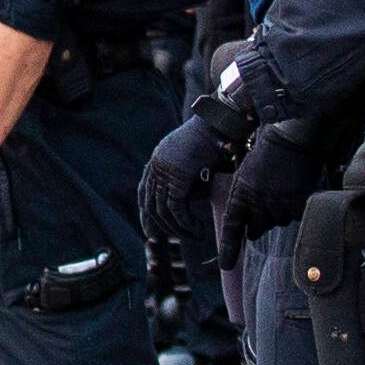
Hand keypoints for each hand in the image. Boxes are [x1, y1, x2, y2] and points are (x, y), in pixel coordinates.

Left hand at [138, 111, 234, 245]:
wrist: (221, 125)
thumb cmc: (215, 142)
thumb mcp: (194, 164)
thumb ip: (185, 184)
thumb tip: (184, 211)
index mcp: (157, 161)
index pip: (144, 193)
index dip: (147, 215)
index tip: (154, 233)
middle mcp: (156, 166)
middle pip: (150, 206)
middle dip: (162, 227)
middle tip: (179, 240)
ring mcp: (164, 171)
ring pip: (163, 211)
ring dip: (179, 229)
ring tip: (196, 236)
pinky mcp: (177, 178)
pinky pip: (176, 210)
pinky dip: (187, 224)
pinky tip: (199, 231)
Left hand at [215, 120, 327, 254]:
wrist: (290, 138)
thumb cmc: (267, 155)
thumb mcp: (246, 176)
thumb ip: (246, 202)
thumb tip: (251, 232)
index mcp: (240, 193)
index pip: (232, 227)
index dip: (228, 249)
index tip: (225, 266)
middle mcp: (257, 200)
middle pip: (257, 229)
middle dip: (260, 223)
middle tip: (267, 201)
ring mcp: (277, 201)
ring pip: (278, 222)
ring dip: (280, 212)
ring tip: (282, 189)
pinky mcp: (297, 201)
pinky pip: (296, 216)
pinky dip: (297, 208)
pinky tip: (295, 190)